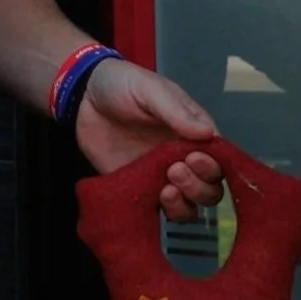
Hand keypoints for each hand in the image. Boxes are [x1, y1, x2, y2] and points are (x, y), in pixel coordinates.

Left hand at [75, 60, 224, 221]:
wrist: (82, 98)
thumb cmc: (123, 86)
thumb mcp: (149, 89)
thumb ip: (176, 111)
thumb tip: (208, 133)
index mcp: (192, 133)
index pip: (218, 158)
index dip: (212, 165)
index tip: (193, 158)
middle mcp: (182, 159)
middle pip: (209, 188)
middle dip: (199, 186)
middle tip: (174, 170)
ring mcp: (161, 177)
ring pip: (189, 206)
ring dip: (184, 205)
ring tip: (166, 190)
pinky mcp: (139, 190)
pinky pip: (159, 212)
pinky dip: (162, 213)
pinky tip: (152, 202)